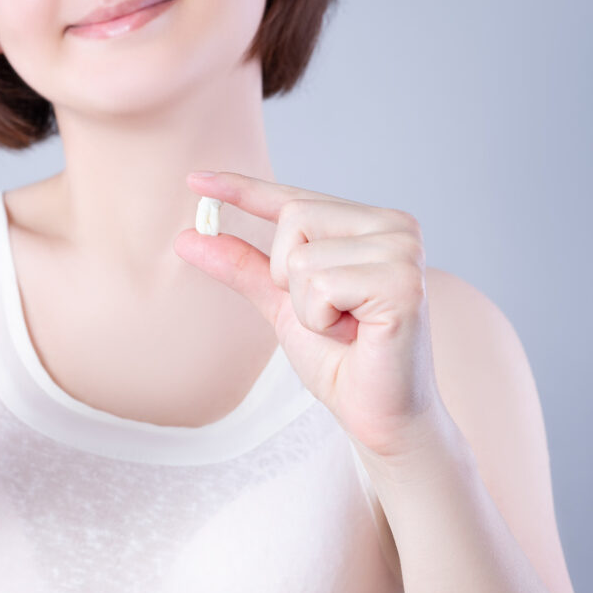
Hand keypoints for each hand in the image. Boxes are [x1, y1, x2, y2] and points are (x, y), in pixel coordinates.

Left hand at [174, 171, 442, 459]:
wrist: (377, 414)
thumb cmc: (340, 359)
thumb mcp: (281, 304)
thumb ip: (243, 267)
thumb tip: (188, 235)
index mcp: (370, 224)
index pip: (296, 199)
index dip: (243, 189)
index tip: (195, 178)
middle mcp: (395, 227)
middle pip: (294, 218)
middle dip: (288, 278)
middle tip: (327, 314)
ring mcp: (404, 252)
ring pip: (302, 258)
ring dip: (307, 307)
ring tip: (346, 328)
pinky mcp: (404, 284)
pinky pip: (321, 285)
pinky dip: (322, 319)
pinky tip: (356, 335)